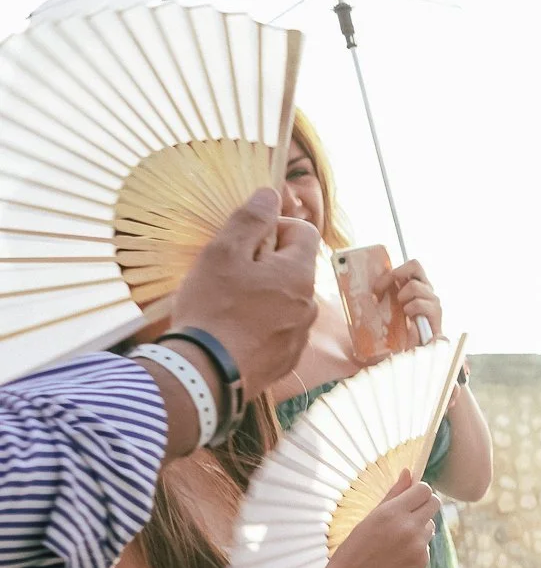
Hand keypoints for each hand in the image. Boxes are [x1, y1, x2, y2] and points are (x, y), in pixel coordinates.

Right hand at [168, 188, 321, 389]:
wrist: (205, 374)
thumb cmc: (213, 307)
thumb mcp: (224, 253)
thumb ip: (250, 220)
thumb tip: (270, 193)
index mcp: (299, 275)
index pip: (304, 232)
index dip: (275, 225)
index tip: (246, 237)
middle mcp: (309, 305)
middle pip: (294, 267)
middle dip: (265, 261)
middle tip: (229, 271)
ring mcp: (300, 335)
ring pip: (285, 300)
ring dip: (262, 293)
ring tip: (226, 303)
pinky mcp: (286, 360)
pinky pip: (278, 330)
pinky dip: (259, 324)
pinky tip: (231, 330)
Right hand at [314, 472, 439, 567]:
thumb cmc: (355, 547)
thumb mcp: (370, 516)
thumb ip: (393, 494)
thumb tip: (409, 472)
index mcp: (392, 512)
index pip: (425, 489)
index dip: (419, 491)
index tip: (411, 496)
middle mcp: (409, 527)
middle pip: (435, 503)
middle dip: (425, 504)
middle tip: (409, 512)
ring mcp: (418, 546)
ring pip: (431, 525)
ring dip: (420, 527)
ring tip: (396, 538)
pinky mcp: (422, 562)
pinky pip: (426, 545)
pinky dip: (416, 546)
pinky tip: (396, 555)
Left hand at [373, 259, 442, 353]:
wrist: (422, 351)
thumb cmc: (405, 332)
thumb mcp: (393, 311)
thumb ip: (389, 296)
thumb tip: (375, 286)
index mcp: (417, 285)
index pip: (410, 266)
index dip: (391, 272)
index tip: (376, 289)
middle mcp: (427, 289)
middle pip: (415, 265)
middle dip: (395, 275)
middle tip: (382, 291)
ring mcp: (433, 300)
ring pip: (415, 286)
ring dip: (403, 298)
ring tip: (403, 312)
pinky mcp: (436, 312)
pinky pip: (418, 303)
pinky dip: (410, 310)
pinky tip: (411, 321)